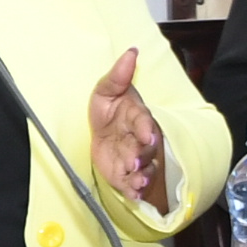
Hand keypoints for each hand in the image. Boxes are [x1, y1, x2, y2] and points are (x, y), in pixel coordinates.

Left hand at [87, 48, 170, 208]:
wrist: (100, 133)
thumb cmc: (108, 110)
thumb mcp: (105, 90)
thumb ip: (118, 75)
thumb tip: (131, 51)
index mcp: (137, 117)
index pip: (144, 121)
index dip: (146, 128)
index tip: (147, 135)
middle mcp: (140, 140)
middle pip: (146, 149)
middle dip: (143, 155)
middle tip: (135, 160)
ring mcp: (135, 158)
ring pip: (144, 168)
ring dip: (142, 176)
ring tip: (136, 182)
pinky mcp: (127, 175)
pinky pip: (134, 184)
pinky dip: (135, 191)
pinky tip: (133, 195)